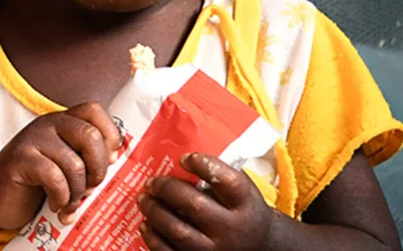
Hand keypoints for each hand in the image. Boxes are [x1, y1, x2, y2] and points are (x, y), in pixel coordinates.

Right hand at [0, 103, 122, 229]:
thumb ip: (86, 159)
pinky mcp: (20, 158)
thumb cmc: (36, 183)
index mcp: (63, 122)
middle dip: (98, 169)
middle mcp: (48, 124)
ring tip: (70, 203)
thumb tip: (116, 164)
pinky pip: (54, 177)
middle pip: (90, 136)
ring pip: (74, 163)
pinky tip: (55, 205)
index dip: (110, 135)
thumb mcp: (65, 165)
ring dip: (78, 192)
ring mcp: (32, 139)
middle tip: (91, 187)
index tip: (110, 162)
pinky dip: (61, 197)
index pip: (95, 111)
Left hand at [139, 154, 273, 250]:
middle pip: (195, 205)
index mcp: (246, 204)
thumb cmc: (241, 212)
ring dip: (155, 212)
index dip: (203, 165)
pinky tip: (147, 224)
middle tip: (151, 183)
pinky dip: (153, 238)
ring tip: (144, 199)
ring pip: (178, 231)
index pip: (227, 181)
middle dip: (166, 189)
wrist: (258, 246)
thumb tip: (176, 162)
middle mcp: (233, 230)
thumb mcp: (240, 192)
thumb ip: (216, 177)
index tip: (184, 159)